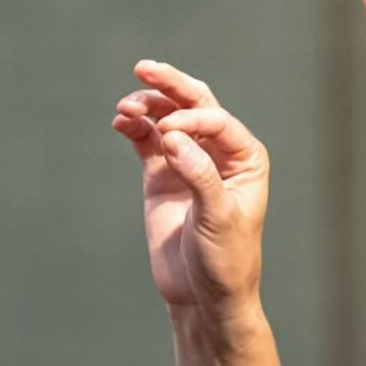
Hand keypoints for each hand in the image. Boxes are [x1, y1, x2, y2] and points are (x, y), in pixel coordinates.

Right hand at [111, 60, 268, 321]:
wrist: (203, 296)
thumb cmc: (225, 260)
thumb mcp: (217, 219)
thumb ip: (198, 176)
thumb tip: (172, 138)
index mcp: (245, 158)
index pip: (216, 121)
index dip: (191, 120)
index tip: (168, 137)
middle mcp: (219, 153)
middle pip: (194, 105)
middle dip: (170, 86)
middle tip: (144, 68)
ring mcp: (188, 162)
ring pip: (167, 119)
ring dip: (147, 108)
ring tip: (125, 107)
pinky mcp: (162, 176)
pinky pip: (146, 141)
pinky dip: (133, 128)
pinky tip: (120, 121)